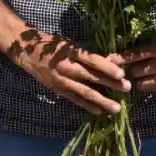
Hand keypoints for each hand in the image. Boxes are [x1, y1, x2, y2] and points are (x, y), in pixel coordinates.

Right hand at [12, 30, 130, 115]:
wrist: (27, 52)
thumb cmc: (53, 45)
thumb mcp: (69, 44)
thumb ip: (86, 54)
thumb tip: (110, 62)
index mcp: (70, 51)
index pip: (92, 60)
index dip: (107, 67)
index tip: (122, 73)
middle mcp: (66, 66)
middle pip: (92, 77)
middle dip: (111, 84)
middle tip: (127, 88)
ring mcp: (61, 80)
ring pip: (85, 92)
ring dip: (102, 100)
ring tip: (117, 108)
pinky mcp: (58, 90)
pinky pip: (76, 100)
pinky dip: (88, 106)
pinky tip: (100, 111)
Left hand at [119, 24, 155, 92]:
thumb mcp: (152, 37)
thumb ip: (137, 46)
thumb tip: (114, 54)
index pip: (137, 55)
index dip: (122, 58)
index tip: (109, 60)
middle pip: (137, 71)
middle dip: (126, 70)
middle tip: (119, 68)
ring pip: (141, 83)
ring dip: (133, 79)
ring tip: (129, 74)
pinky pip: (149, 89)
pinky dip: (142, 84)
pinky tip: (141, 78)